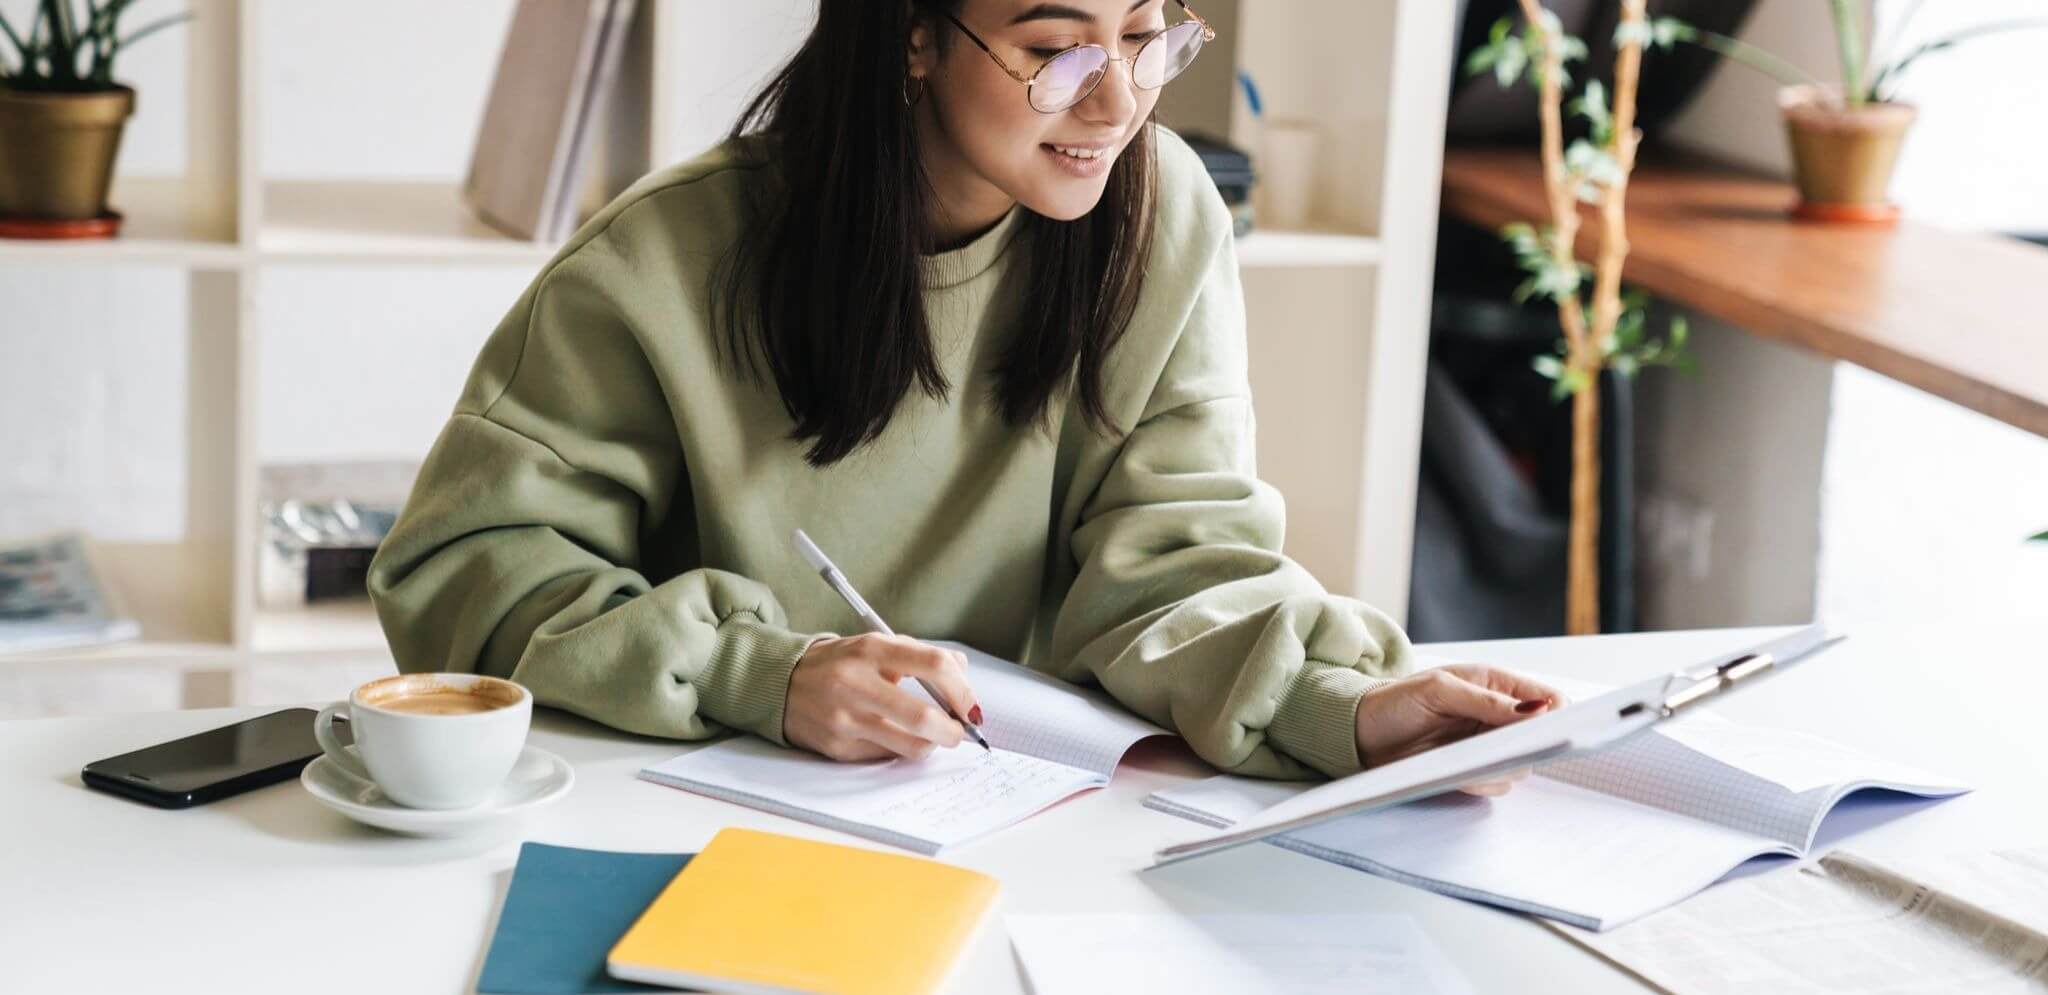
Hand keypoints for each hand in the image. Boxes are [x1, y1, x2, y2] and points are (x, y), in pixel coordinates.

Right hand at [783, 633, 982, 761]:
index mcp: (872, 650)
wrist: (780, 683)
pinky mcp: (837, 746)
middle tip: (958, 732)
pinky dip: (900, 750)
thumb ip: (919, 655)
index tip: (971, 707)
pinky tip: (894, 739)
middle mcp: (856, 683)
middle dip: (953, 731)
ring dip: (931, 746)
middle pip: (924, 717)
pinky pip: (885, 756)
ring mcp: (845, 718)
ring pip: (910, 746)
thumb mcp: (875, 645)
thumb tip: (962, 674)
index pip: (934, 666)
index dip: (963, 691)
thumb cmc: (839, 664)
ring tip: (931, 738)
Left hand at [1353, 663, 1564, 796]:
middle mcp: (1495, 717)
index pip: (1547, 699)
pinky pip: (1495, 784)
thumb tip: (1535, 710)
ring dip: (1501, 766)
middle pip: (1538, 738)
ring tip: (1468, 759)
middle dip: (1526, 745)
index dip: (1558, 715)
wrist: (1359, 735)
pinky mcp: (1470, 772)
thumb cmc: (1395, 702)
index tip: (1555, 730)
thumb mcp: (1440, 691)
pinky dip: (1481, 783)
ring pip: (1519, 766)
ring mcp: (1484, 746)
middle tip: (1502, 748)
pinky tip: (1457, 774)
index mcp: (1494, 685)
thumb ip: (1488, 701)